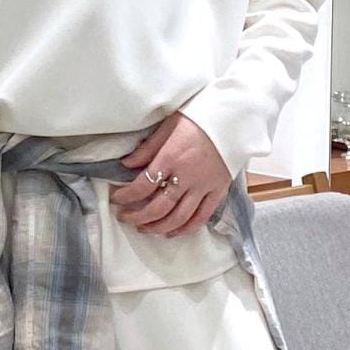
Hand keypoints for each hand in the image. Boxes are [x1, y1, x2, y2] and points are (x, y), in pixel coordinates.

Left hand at [108, 112, 230, 236]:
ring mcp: (204, 186)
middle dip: (137, 217)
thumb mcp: (168, 126)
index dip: (125, 196)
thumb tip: (126, 164)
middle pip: (158, 207)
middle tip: (125, 218)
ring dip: (158, 227)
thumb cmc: (199, 117)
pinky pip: (201, 217)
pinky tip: (172, 232)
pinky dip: (186, 228)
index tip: (116, 199)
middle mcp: (186, 176)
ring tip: (144, 228)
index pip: (142, 185)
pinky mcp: (218, 191)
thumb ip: (148, 149)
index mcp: (171, 158)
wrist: (233, 118)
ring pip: (178, 217)